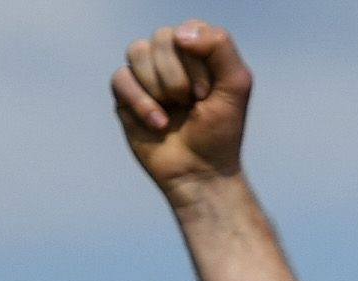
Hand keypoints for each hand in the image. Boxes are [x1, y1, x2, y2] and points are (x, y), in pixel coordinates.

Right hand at [111, 22, 253, 187]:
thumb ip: (220, 45)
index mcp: (198, 50)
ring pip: (138, 51)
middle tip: (192, 104)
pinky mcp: (125, 94)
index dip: (197, 62)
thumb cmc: (220, 132)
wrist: (200, 172)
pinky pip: (121, 77)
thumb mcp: (236, 85)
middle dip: (179, 77)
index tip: (207, 93)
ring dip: (161, 88)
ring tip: (174, 113)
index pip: (188, 30)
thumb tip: (180, 34)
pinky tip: (158, 123)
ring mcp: (146, 74)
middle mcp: (170, 57)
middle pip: (162, 37)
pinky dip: (142, 103)